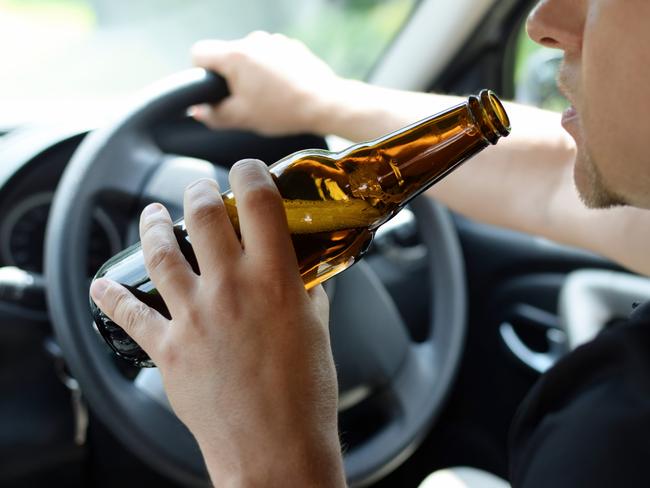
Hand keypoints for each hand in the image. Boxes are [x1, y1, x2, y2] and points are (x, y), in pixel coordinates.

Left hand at [90, 159, 344, 486]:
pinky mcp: (166, 348)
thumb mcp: (317, 330)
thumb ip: (306, 290)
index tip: (247, 169)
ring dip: (153, 225)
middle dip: (197, 190)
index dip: (250, 171)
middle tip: (199, 189)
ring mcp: (193, 316)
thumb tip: (301, 269)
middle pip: (201, 214)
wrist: (275, 451)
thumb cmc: (305, 395)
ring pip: (160, 251)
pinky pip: (128, 313)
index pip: (258, 200)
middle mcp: (230, 289)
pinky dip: (110, 296)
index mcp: (275, 280)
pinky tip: (102, 284)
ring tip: (152, 214)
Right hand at [190, 31, 342, 135]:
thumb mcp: (242, 118)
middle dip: (230, 78)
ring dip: (252, 74)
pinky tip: (283, 90)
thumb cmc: (283, 111)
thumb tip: (198, 111)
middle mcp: (253, 40)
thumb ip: (213, 115)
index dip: (200, 73)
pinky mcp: (291, 46)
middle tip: (245, 102)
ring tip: (268, 98)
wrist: (325, 103)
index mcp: (236, 55)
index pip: (199, 53)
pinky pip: (270, 56)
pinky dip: (271, 71)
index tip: (213, 90)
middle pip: (226, 56)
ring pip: (250, 57)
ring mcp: (274, 41)